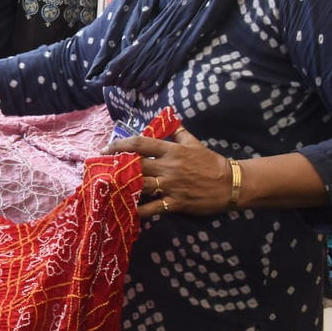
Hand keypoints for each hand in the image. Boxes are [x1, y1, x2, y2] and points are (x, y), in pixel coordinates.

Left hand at [105, 126, 230, 218]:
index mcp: (171, 150)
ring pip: (141, 186)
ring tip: (107, 189)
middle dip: (116, 168)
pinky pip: (153, 208)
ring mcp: (171, 186)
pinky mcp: (176, 202)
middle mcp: (168, 167)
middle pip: (136, 166)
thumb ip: (178, 132)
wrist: (231, 184)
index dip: (119, 145)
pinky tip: (125, 210)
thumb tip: (169, 119)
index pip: (140, 144)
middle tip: (100, 170)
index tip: (105, 149)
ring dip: (123, 187)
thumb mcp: (194, 143)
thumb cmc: (211, 162)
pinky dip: (139, 210)